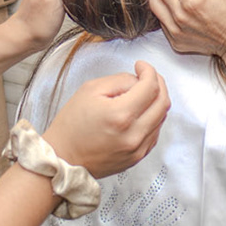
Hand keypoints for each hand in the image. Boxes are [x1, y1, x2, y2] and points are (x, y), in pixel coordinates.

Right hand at [43, 62, 169, 177]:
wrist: (63, 158)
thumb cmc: (71, 126)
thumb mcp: (90, 90)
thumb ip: (120, 80)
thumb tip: (138, 80)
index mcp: (121, 116)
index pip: (151, 87)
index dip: (149, 71)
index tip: (141, 66)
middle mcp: (133, 135)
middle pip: (163, 102)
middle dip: (158, 83)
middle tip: (147, 76)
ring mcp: (137, 149)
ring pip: (161, 118)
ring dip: (156, 101)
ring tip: (141, 94)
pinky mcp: (137, 157)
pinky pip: (155, 132)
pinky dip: (152, 118)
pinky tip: (139, 112)